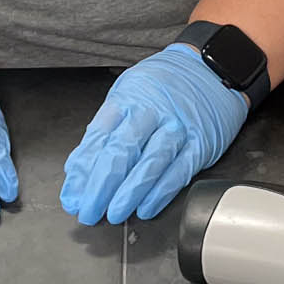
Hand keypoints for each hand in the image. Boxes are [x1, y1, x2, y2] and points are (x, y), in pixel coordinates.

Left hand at [59, 43, 248, 225]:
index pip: (98, 138)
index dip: (82, 171)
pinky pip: (178, 172)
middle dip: (100, 188)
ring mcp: (176, 129)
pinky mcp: (199, 144)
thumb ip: (105, 129)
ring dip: (128, 194)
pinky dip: (160, 193)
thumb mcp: (128, 93)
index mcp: (127, 100)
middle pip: (120, 153)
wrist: (210, 68)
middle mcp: (150, 113)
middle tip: (88, 211)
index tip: (72, 196)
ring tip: (113, 214)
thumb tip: (80, 168)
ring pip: (149, 164)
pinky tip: (145, 208)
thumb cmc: (164, 85)